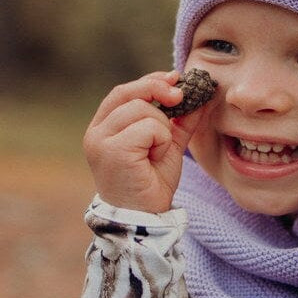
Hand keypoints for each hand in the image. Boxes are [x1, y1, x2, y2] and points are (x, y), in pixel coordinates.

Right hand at [82, 71, 206, 212]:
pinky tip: (154, 159)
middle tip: (181, 97)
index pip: (123, 92)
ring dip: (163, 129)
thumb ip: (179, 122)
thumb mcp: (167, 146)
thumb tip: (201, 96)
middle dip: (159, 91)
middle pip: (130, 93)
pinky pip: (148, 127)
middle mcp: (96, 132)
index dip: (149, 81)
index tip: (174, 79)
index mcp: (104, 128)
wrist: (145, 218)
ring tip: (157, 152)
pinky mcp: (112, 151)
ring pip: (143, 110)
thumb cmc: (151, 185)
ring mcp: (100, 141)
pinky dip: (161, 141)